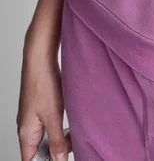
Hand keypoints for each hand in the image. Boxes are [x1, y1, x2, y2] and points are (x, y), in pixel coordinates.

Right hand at [16, 34, 72, 160]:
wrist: (41, 57)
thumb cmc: (43, 82)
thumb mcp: (54, 116)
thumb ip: (57, 141)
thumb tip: (59, 160)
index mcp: (26, 133)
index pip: (31, 160)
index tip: (60, 159)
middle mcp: (27, 126)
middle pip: (39, 149)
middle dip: (55, 151)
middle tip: (71, 146)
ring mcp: (33, 115)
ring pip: (46, 135)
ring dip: (59, 138)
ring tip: (73, 134)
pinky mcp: (40, 106)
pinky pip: (49, 123)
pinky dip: (59, 126)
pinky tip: (70, 120)